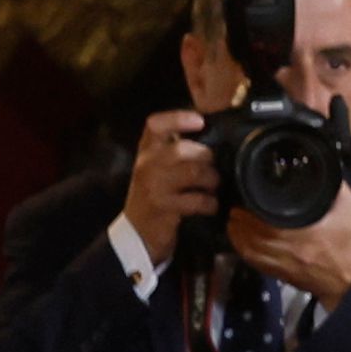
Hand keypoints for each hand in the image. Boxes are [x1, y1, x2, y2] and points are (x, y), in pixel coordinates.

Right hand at [121, 109, 215, 249]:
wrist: (137, 233)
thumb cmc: (153, 196)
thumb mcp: (155, 168)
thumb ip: (172, 150)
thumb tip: (208, 135)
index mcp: (146, 151)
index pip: (156, 125)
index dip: (178, 118)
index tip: (199, 120)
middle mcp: (147, 165)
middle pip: (182, 149)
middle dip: (206, 157)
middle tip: (212, 167)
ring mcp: (154, 186)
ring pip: (193, 172)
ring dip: (211, 179)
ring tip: (213, 186)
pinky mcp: (164, 207)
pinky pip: (196, 200)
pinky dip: (209, 203)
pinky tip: (209, 205)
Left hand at [228, 183, 350, 308]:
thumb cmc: (349, 243)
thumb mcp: (347, 207)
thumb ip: (332, 187)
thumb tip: (319, 167)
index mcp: (302, 233)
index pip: (264, 221)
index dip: (249, 210)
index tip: (244, 197)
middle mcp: (287, 250)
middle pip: (251, 235)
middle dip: (240, 219)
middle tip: (235, 205)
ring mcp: (281, 264)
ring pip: (248, 249)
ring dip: (237, 234)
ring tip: (234, 220)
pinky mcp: (279, 274)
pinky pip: (253, 262)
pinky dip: (242, 249)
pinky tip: (239, 239)